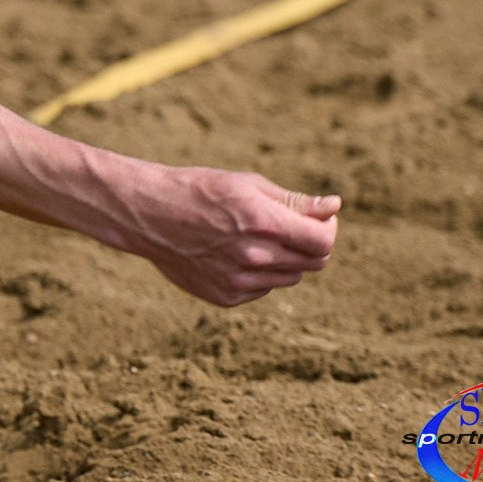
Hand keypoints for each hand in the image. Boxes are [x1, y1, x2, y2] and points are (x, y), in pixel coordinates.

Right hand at [124, 168, 340, 306]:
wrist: (147, 214)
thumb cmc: (199, 190)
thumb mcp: (247, 184)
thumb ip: (294, 201)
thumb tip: (334, 207)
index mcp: (263, 223)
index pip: (323, 242)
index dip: (327, 230)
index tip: (318, 220)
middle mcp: (254, 257)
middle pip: (313, 263)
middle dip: (309, 245)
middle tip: (289, 227)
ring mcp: (239, 281)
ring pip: (290, 277)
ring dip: (285, 259)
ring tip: (254, 237)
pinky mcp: (226, 297)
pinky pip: (262, 288)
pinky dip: (260, 273)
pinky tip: (233, 253)